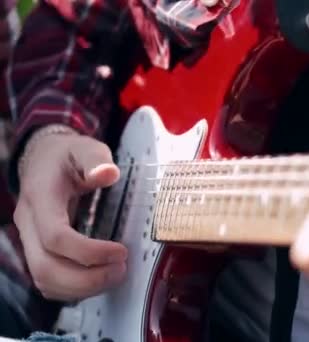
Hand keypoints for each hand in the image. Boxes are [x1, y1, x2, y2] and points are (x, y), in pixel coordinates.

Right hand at [14, 127, 127, 300]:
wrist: (43, 160)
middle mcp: (29, 223)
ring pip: (45, 279)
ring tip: (116, 275)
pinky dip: (74, 288)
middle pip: (45, 267)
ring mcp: (30, 240)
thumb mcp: (84, 148)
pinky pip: (49, 281)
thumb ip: (95, 158)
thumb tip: (109, 173)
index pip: (55, 237)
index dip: (88, 252)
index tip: (121, 251)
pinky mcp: (38, 251)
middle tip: (121, 269)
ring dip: (82, 287)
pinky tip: (100, 279)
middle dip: (86, 278)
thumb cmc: (67, 156)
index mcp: (40, 198)